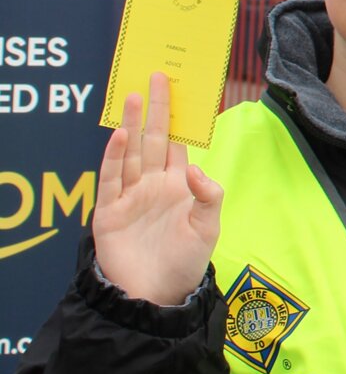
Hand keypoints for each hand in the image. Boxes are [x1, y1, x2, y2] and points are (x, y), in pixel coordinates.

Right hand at [93, 72, 223, 306]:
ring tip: (133, 95)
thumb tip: (193, 167)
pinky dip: (114, 157)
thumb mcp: (208, 228)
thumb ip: (208, 196)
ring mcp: (130, 197)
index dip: (179, 121)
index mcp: (178, 187)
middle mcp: (153, 186)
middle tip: (157, 77)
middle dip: (156, 110)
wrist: (155, 296)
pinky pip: (111, 179)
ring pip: (130, 153)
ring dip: (132, 124)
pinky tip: (120, 135)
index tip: (181, 93)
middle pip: (153, 140)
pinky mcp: (109, 212)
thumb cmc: (185, 263)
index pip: (177, 146)